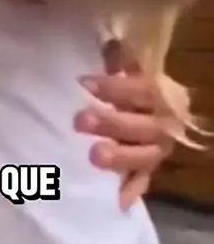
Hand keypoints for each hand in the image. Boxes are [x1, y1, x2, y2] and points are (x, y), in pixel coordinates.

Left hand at [74, 40, 173, 209]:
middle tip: (80, 120)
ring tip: (94, 154)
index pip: (143, 90)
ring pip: (145, 157)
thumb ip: (117, 59)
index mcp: (158, 95)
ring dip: (121, 156)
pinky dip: (130, 192)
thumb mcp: (121, 70)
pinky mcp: (145, 173)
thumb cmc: (123, 88)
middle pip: (144, 126)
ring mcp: (155, 151)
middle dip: (112, 123)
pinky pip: (141, 184)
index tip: (84, 83)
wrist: (141, 113)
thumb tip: (110, 42)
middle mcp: (163, 124)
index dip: (115, 87)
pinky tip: (116, 202)